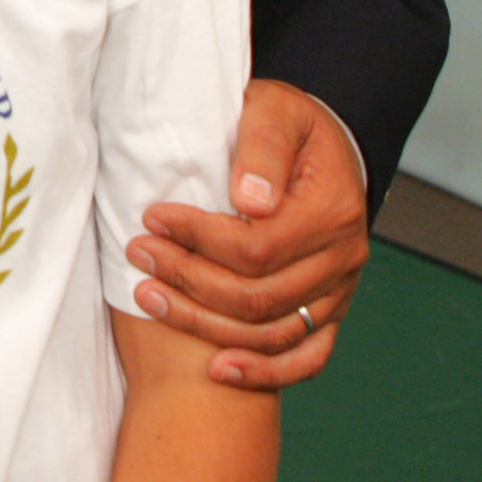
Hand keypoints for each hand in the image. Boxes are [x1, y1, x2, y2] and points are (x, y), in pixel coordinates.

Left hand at [129, 79, 367, 390]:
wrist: (322, 144)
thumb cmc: (290, 124)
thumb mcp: (275, 109)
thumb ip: (262, 146)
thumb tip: (250, 200)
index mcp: (332, 210)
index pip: (257, 247)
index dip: (198, 239)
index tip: (153, 219)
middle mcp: (342, 258)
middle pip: (258, 295)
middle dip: (188, 279)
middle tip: (138, 254)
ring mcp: (338, 290)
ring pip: (271, 331)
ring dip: (204, 323)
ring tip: (148, 298)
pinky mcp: (329, 309)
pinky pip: (307, 357)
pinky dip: (265, 371)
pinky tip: (219, 368)